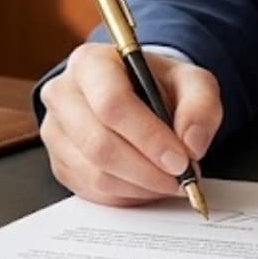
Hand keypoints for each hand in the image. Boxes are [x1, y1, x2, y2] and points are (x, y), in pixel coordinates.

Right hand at [37, 43, 222, 206]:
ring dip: (140, 186)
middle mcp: (63, 94)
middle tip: (180, 178)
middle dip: (146, 170)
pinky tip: (148, 184)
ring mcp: (56, 131)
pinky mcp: (59, 162)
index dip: (148, 137)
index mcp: (91, 62)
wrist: (137, 94)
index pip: (112, 103)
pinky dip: (127, 195)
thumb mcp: (191, 82)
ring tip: (169, 181)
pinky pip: (91, 191)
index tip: (179, 159)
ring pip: (95, 173)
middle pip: (98, 144)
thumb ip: (201, 105)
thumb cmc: (157, 85)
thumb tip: (192, 144)